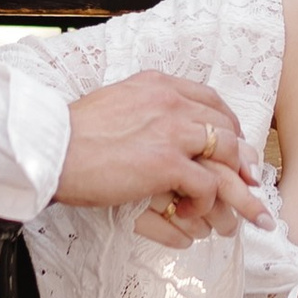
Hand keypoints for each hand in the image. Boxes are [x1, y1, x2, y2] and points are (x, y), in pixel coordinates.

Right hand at [57, 74, 263, 242]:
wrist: (50, 148)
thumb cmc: (72, 135)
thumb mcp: (114, 104)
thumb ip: (143, 110)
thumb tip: (158, 129)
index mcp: (157, 84)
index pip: (210, 99)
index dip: (228, 125)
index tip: (233, 146)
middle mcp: (171, 101)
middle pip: (226, 126)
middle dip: (241, 157)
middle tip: (248, 181)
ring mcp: (172, 130)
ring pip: (227, 153)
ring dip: (232, 183)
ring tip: (230, 205)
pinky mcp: (166, 163)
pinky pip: (207, 184)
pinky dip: (205, 202)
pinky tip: (191, 212)